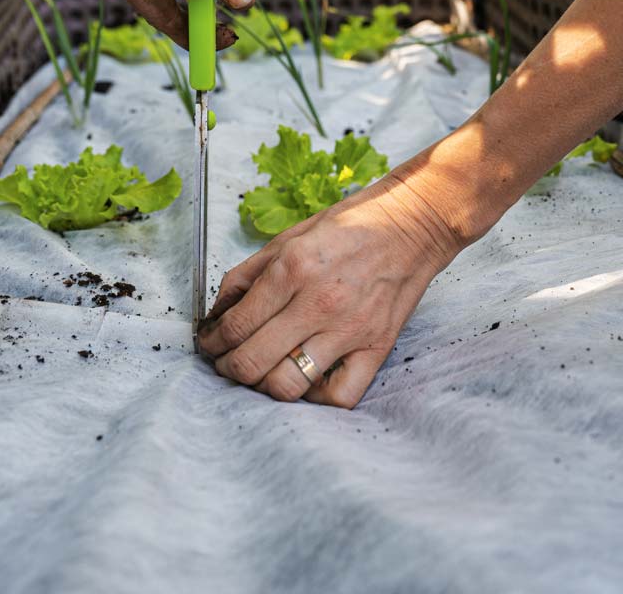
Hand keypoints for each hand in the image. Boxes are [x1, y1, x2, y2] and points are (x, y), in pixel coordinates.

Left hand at [198, 169, 464, 407]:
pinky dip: (315, 398)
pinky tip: (306, 381)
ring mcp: (349, 330)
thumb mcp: (289, 236)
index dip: (211, 343)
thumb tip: (218, 311)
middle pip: (252, 362)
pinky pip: (339, 396)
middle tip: (226, 363)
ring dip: (264, 386)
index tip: (209, 344)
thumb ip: (248, 275)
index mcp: (292, 269)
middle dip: (228, 368)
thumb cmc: (351, 226)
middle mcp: (318, 303)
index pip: (235, 326)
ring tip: (262, 373)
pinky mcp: (376, 348)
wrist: (412, 225)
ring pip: (288, 385)